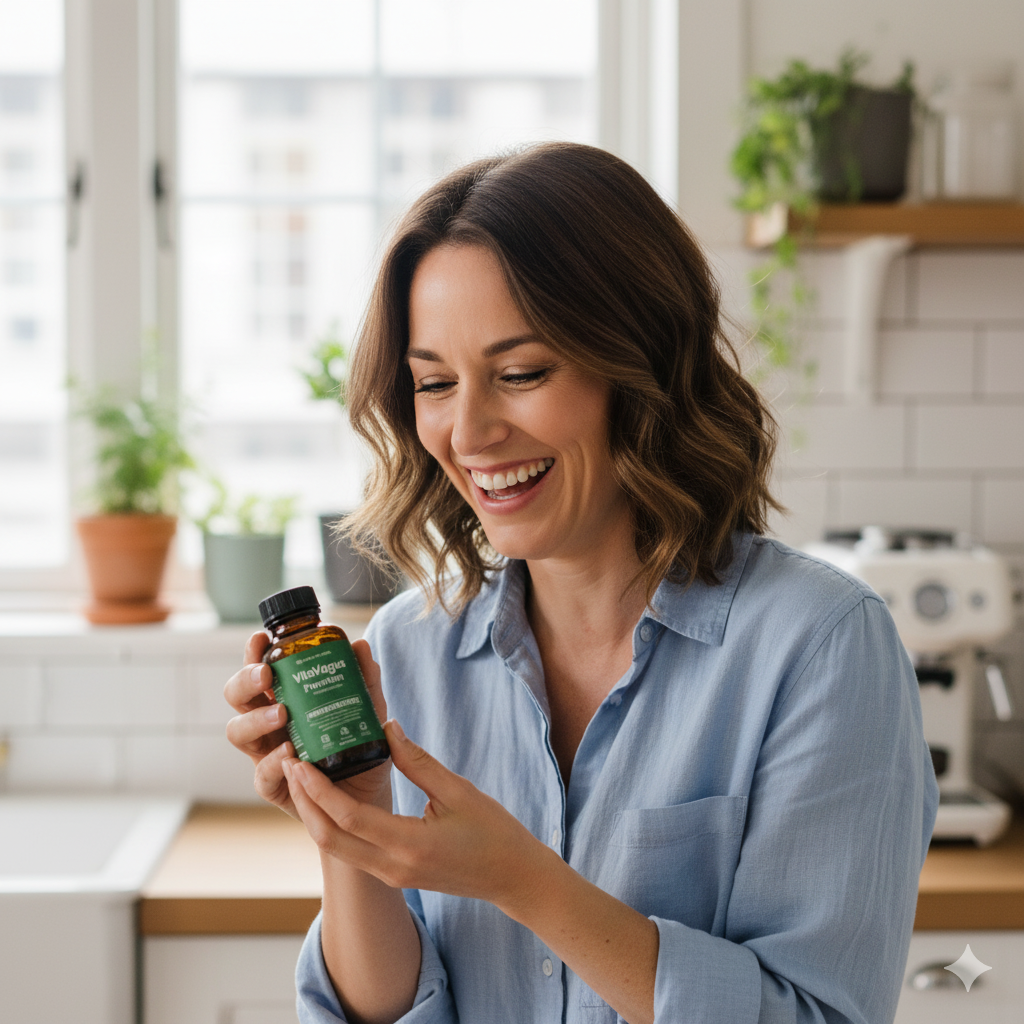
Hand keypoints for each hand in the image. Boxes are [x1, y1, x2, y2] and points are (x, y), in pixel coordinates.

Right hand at [225, 633, 391, 818]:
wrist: (369, 795)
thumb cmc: (360, 745)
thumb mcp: (368, 709)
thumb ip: (364, 680)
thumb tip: (360, 646)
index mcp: (284, 697)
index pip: (260, 670)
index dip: (253, 653)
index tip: (261, 638)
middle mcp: (268, 723)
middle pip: (237, 696)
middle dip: (244, 681)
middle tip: (266, 675)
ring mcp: (266, 754)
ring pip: (238, 732)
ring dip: (256, 719)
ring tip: (282, 714)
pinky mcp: (274, 786)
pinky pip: (261, 774)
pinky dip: (273, 762)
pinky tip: (290, 754)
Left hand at [283, 720, 548, 909]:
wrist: (513, 878)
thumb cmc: (494, 832)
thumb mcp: (459, 791)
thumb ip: (418, 761)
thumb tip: (386, 727)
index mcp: (409, 846)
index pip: (348, 818)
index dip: (318, 789)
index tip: (300, 760)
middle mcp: (392, 867)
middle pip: (329, 838)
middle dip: (304, 801)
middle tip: (291, 763)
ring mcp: (391, 875)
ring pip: (336, 848)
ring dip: (314, 814)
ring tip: (304, 776)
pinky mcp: (394, 874)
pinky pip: (351, 850)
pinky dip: (333, 824)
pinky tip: (330, 797)